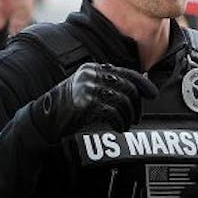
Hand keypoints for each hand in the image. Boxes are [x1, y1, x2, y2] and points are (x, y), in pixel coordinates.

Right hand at [29, 63, 156, 140]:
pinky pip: (113, 112)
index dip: (142, 83)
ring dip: (128, 116)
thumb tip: (137, 87)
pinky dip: (119, 122)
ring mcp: (88, 88)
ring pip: (123, 100)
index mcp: (93, 68)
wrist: (44, 119)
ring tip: (126, 125)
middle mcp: (91, 75)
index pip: (125, 72)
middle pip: (127, 87)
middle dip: (136, 105)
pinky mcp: (86, 103)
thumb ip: (107, 85)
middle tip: (136, 118)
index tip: (153, 94)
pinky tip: (118, 128)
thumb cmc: (67, 106)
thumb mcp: (86, 89)